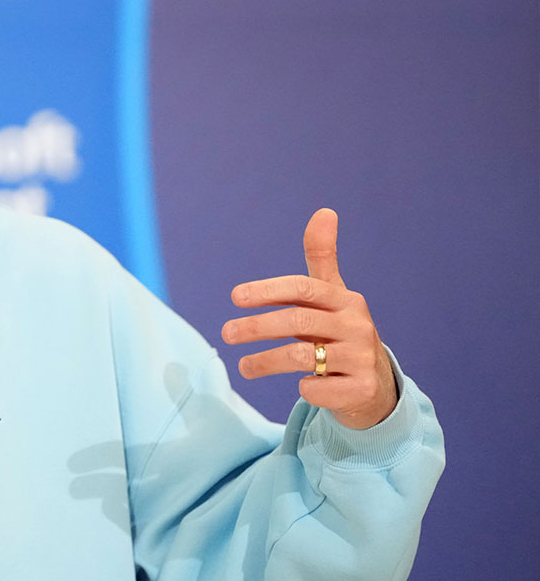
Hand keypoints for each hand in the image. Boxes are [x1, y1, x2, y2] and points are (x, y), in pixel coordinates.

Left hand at [221, 208, 398, 428]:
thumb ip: (322, 257)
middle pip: (298, 322)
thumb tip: (325, 210)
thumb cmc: (340, 332)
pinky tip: (299, 385)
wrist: (374, 386)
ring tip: (242, 367)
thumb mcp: (332, 296)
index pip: (303, 288)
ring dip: (265, 362)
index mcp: (346, 300)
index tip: (235, 297)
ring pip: (303, 357)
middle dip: (256, 327)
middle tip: (226, 333)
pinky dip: (304, 388)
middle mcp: (358, 326)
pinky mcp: (363, 389)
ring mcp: (363, 358)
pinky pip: (318, 388)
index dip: (267, 290)